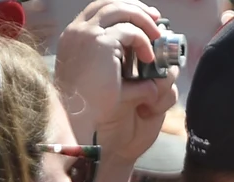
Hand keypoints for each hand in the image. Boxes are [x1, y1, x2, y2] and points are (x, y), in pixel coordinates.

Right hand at [53, 0, 178, 165]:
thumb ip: (123, 63)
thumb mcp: (106, 78)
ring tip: (158, 36)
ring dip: (143, 20)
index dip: (123, 9)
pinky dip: (144, 40)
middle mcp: (77, 31)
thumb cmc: (93, 106)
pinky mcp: (100, 42)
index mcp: (75, 37)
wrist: (81, 119)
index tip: (145, 18)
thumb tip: (152, 56)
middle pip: (109, 3)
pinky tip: (149, 57)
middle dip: (136, 8)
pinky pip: (129, 30)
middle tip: (157, 18)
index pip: (99, 10)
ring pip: (120, 10)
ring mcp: (86, 34)